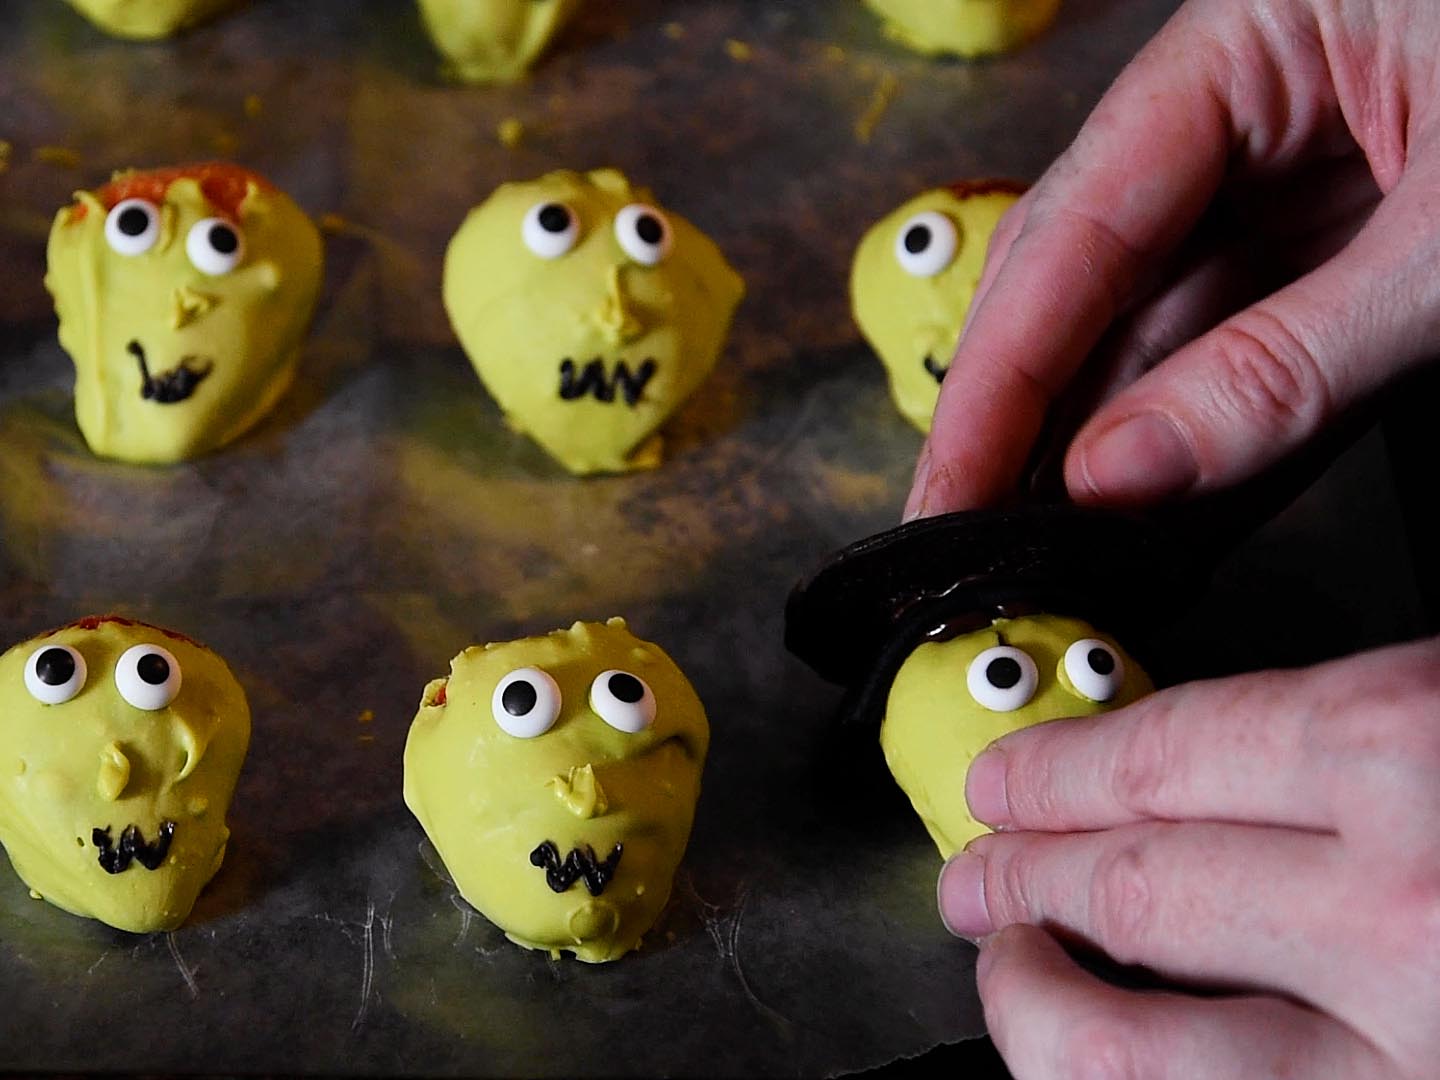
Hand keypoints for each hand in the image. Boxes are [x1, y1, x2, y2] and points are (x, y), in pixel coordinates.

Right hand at [905, 0, 1439, 519]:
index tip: (951, 490)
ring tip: (1057, 557)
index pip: (1077, 226)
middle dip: (1029, 421)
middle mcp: (1255, 113)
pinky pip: (1254, 359)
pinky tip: (1158, 524)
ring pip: (1165, 337)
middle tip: (974, 539)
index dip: (999, 378)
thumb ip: (1294, 360)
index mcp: (1256, 42)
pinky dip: (1213, 449)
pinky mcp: (1349, 256)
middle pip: (1091, 283)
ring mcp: (1301, 188)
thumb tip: (1121, 473)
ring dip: (1115, 455)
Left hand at [936, 636, 1439, 1078]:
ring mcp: (1401, 1048)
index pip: (1159, 754)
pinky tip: (1102, 1040)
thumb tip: (1207, 764)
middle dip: (1023, 873)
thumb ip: (1336, 736)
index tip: (1002, 781)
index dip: (1054, 772)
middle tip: (976, 869)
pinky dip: (1117, 1073)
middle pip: (1132, 884)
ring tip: (1004, 961)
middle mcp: (1396, 902)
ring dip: (1034, 996)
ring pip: (1128, 1041)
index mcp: (1401, 745)